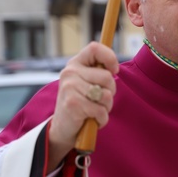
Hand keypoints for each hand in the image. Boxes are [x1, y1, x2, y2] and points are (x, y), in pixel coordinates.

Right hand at [48, 42, 119, 169]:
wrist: (63, 128)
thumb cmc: (82, 103)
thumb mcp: (87, 83)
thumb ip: (99, 72)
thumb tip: (115, 67)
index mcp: (75, 64)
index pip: (95, 48)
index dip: (110, 58)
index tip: (114, 71)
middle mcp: (70, 73)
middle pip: (107, 77)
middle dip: (111, 91)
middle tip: (99, 99)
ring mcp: (70, 88)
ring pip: (106, 95)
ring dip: (106, 107)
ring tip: (95, 109)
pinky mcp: (73, 105)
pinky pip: (101, 110)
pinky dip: (101, 118)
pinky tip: (91, 119)